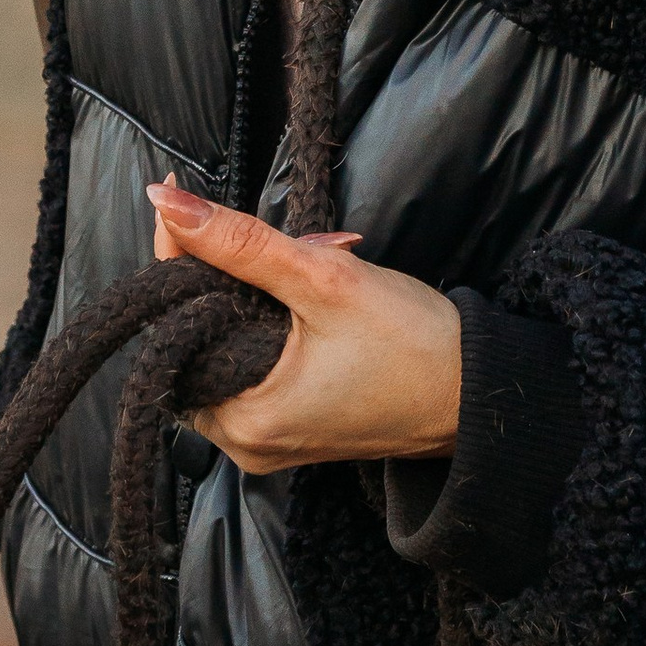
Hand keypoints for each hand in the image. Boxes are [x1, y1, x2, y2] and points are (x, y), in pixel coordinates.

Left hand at [148, 180, 461, 472]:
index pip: (174, 327)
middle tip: (276, 242)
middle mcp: (244, 445)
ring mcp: (269, 442)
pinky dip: (272, 324)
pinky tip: (309, 296)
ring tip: (305, 264)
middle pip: (199, 338)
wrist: (479, 392)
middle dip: (229, 276)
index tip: (178, 200)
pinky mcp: (293, 429)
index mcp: (242, 423)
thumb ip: (239, 242)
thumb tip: (166, 200)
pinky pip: (256, 368)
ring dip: (254, 295)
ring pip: (229, 347)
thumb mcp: (324, 280)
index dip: (178, 258)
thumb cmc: (412, 343)